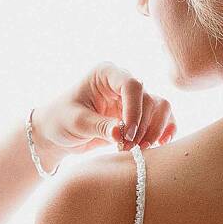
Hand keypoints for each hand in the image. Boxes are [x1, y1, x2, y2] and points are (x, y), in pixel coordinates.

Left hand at [34, 62, 176, 165]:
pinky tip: (159, 145)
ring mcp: (133, 99)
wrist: (58, 133)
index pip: (132, 84)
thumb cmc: (60, 120)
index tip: (127, 134)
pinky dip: (164, 131)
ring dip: (154, 131)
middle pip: (149, 99)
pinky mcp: (139, 116)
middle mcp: (123, 83)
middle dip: (142, 127)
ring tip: (137, 149)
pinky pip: (163, 118)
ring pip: (160, 108)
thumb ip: (99, 126)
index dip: (134, 109)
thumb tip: (123, 134)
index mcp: (106, 74)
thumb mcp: (75, 123)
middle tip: (126, 147)